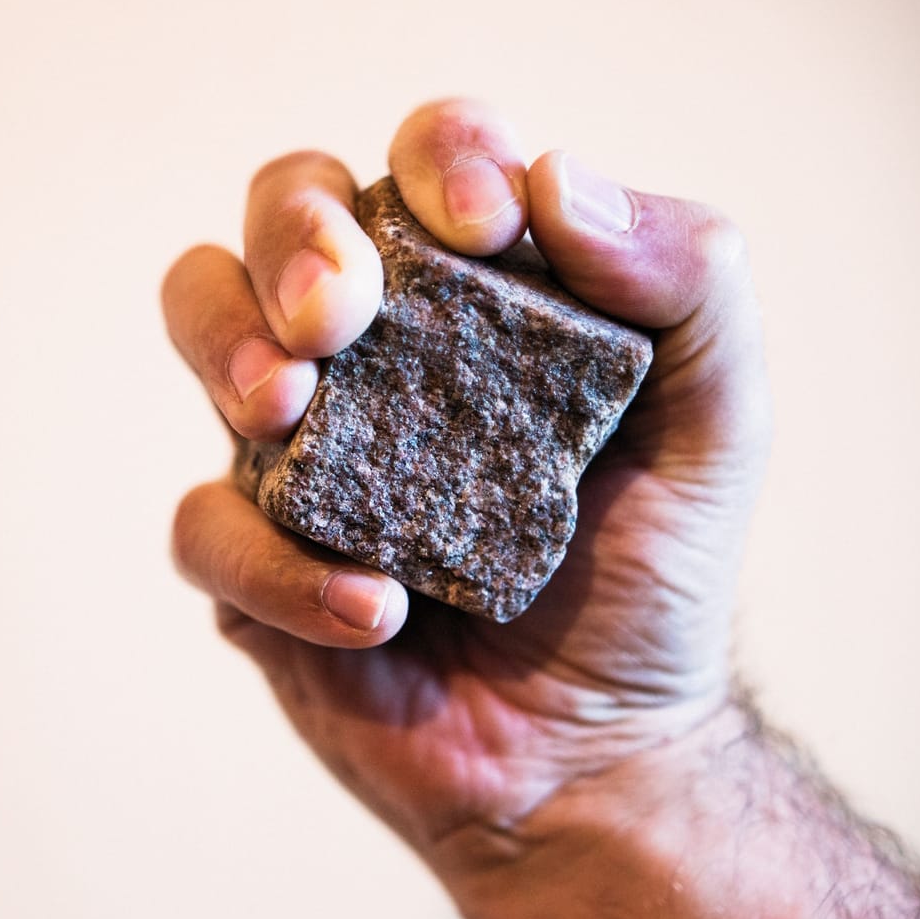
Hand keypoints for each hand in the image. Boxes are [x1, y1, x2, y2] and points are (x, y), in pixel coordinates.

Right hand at [163, 99, 771, 874]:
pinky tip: (377, 610)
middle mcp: (374, 351)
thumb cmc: (650, 582)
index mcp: (476, 294)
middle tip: (340, 316)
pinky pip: (208, 530)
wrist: (597, 759)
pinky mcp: (251, 563)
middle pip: (280, 213)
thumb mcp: (718, 425)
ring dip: (230, 347)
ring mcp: (299, 450)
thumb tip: (561, 180)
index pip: (424, 167)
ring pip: (200, 321)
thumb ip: (691, 282)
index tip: (488, 227)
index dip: (439, 159)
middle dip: (292, 239)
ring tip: (290, 413)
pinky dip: (282, 568)